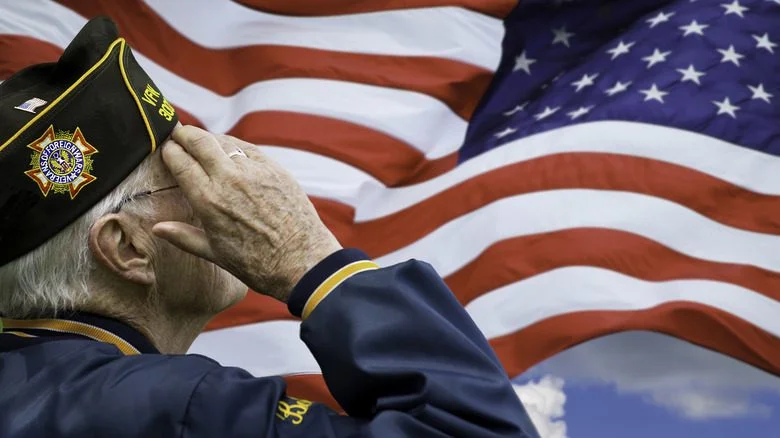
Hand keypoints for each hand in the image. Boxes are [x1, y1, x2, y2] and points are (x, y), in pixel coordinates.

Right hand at [151, 125, 341, 301]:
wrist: (303, 262)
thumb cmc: (257, 264)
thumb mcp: (215, 253)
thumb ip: (183, 236)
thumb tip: (157, 228)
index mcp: (208, 199)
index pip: (179, 160)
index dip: (169, 151)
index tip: (165, 148)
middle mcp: (229, 179)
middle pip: (199, 140)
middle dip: (184, 134)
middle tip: (178, 133)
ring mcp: (254, 171)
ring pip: (224, 141)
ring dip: (210, 139)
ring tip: (202, 142)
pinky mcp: (275, 169)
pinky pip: (249, 148)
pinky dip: (235, 146)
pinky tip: (230, 150)